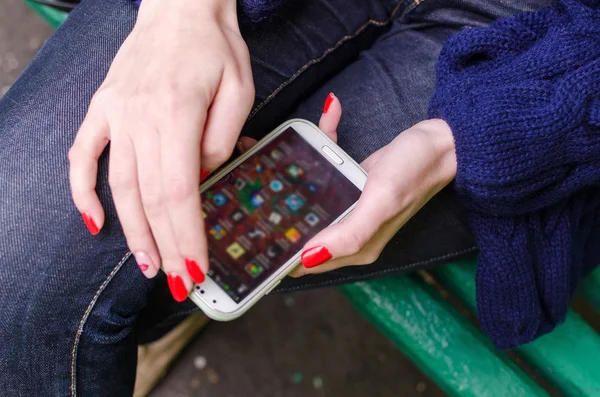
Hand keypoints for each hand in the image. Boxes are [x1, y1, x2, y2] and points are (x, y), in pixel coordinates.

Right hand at [68, 0, 254, 300]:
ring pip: (119, 185)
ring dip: (132, 230)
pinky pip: (82, 154)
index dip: (186, 236)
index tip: (195, 270)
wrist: (180, 7)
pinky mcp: (102, 108)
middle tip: (174, 283)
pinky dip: (82, 190)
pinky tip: (92, 221)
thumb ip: (221, 140)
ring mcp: (114, 113)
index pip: (179, 192)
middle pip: (149, 198)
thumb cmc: (215, 47)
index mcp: (175, 113)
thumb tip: (203, 179)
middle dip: (165, 246)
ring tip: (145, 265)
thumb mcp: (239, 90)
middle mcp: (138, 117)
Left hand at [239, 94, 456, 276]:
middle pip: (298, 227)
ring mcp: (349, 206)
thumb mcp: (381, 203)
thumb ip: (348, 234)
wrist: (443, 142)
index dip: (274, 251)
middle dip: (271, 212)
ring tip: (260, 153)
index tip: (245, 234)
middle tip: (240, 192)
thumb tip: (308, 257)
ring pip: (308, 196)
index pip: (303, 259)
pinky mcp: (353, 183)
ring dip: (288, 175)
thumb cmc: (415, 172)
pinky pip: (328, 168)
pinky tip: (325, 115)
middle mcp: (348, 231)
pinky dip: (323, 142)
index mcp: (353, 246)